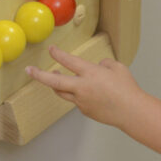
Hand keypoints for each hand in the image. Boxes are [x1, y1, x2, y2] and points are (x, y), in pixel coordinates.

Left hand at [25, 45, 144, 129]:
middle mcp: (82, 87)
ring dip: (56, 84)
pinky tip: (89, 92)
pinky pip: (77, 100)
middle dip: (39, 75)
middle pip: (54, 82)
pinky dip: (78, 94)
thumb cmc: (127, 88)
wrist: (131, 111)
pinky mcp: (85, 110)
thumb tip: (98, 67)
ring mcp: (81, 101)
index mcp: (90, 73)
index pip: (69, 61)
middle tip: (29, 70)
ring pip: (62, 92)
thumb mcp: (117, 67)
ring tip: (54, 77)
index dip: (58, 54)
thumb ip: (104, 64)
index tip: (51, 49)